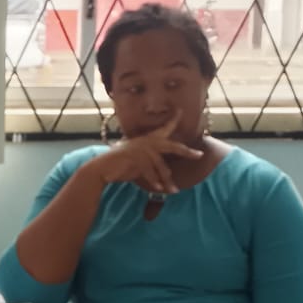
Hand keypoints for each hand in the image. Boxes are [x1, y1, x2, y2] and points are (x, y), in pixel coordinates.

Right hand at [89, 117, 203, 195]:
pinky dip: (154, 181)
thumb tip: (166, 176)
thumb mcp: (138, 162)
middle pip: (172, 146)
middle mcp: (146, 142)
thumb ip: (151, 165)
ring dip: (167, 181)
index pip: (164, 129)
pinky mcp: (135, 158)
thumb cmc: (120, 166)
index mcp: (147, 140)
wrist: (102, 168)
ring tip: (174, 191)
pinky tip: (158, 189)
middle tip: (199, 155)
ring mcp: (141, 150)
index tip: (181, 111)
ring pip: (161, 166)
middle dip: (186, 151)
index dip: (173, 120)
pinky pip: (150, 172)